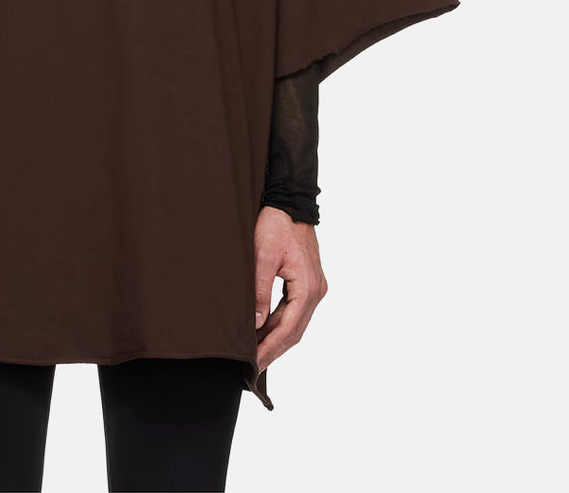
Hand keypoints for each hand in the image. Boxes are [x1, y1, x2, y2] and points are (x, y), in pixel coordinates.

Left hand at [253, 204, 327, 372]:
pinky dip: (281, 323)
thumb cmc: (276, 225)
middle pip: (295, 330)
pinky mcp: (308, 282)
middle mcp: (316, 290)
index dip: (270, 348)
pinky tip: (265, 331)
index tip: (254, 363)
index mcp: (307, 287)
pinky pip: (295, 310)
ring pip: (295, 322)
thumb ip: (260, 292)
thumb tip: (256, 324)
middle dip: (274, 350)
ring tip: (255, 354)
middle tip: (252, 367)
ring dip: (277, 338)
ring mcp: (315, 287)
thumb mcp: (262, 257)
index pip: (289, 328)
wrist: (290, 201)